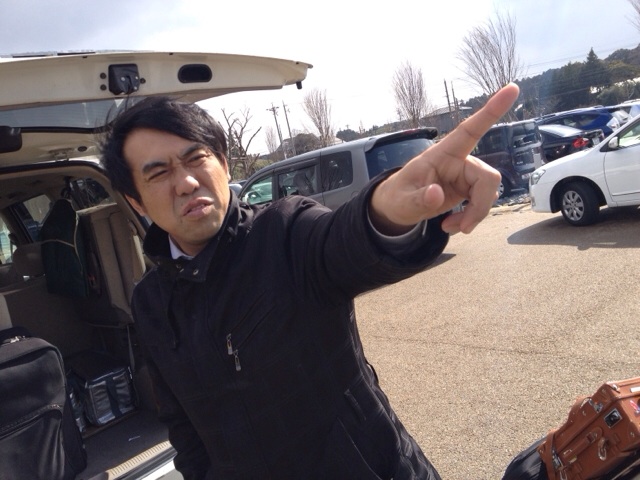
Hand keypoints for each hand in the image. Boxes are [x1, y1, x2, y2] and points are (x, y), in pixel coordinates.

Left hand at [369, 83, 519, 234]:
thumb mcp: (402, 202)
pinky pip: (482, 203)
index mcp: (441, 154)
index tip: (513, 88)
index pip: (469, 129)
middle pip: (488, 177)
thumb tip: (436, 195)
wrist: (397, 208)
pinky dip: (471, 218)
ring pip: (488, 193)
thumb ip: (419, 199)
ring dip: (474, 215)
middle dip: (480, 206)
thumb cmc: (397, 197)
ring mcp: (465, 176)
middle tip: (464, 228)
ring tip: (450, 227)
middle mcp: (458, 161)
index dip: (492, 110)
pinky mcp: (468, 189)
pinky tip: (453, 224)